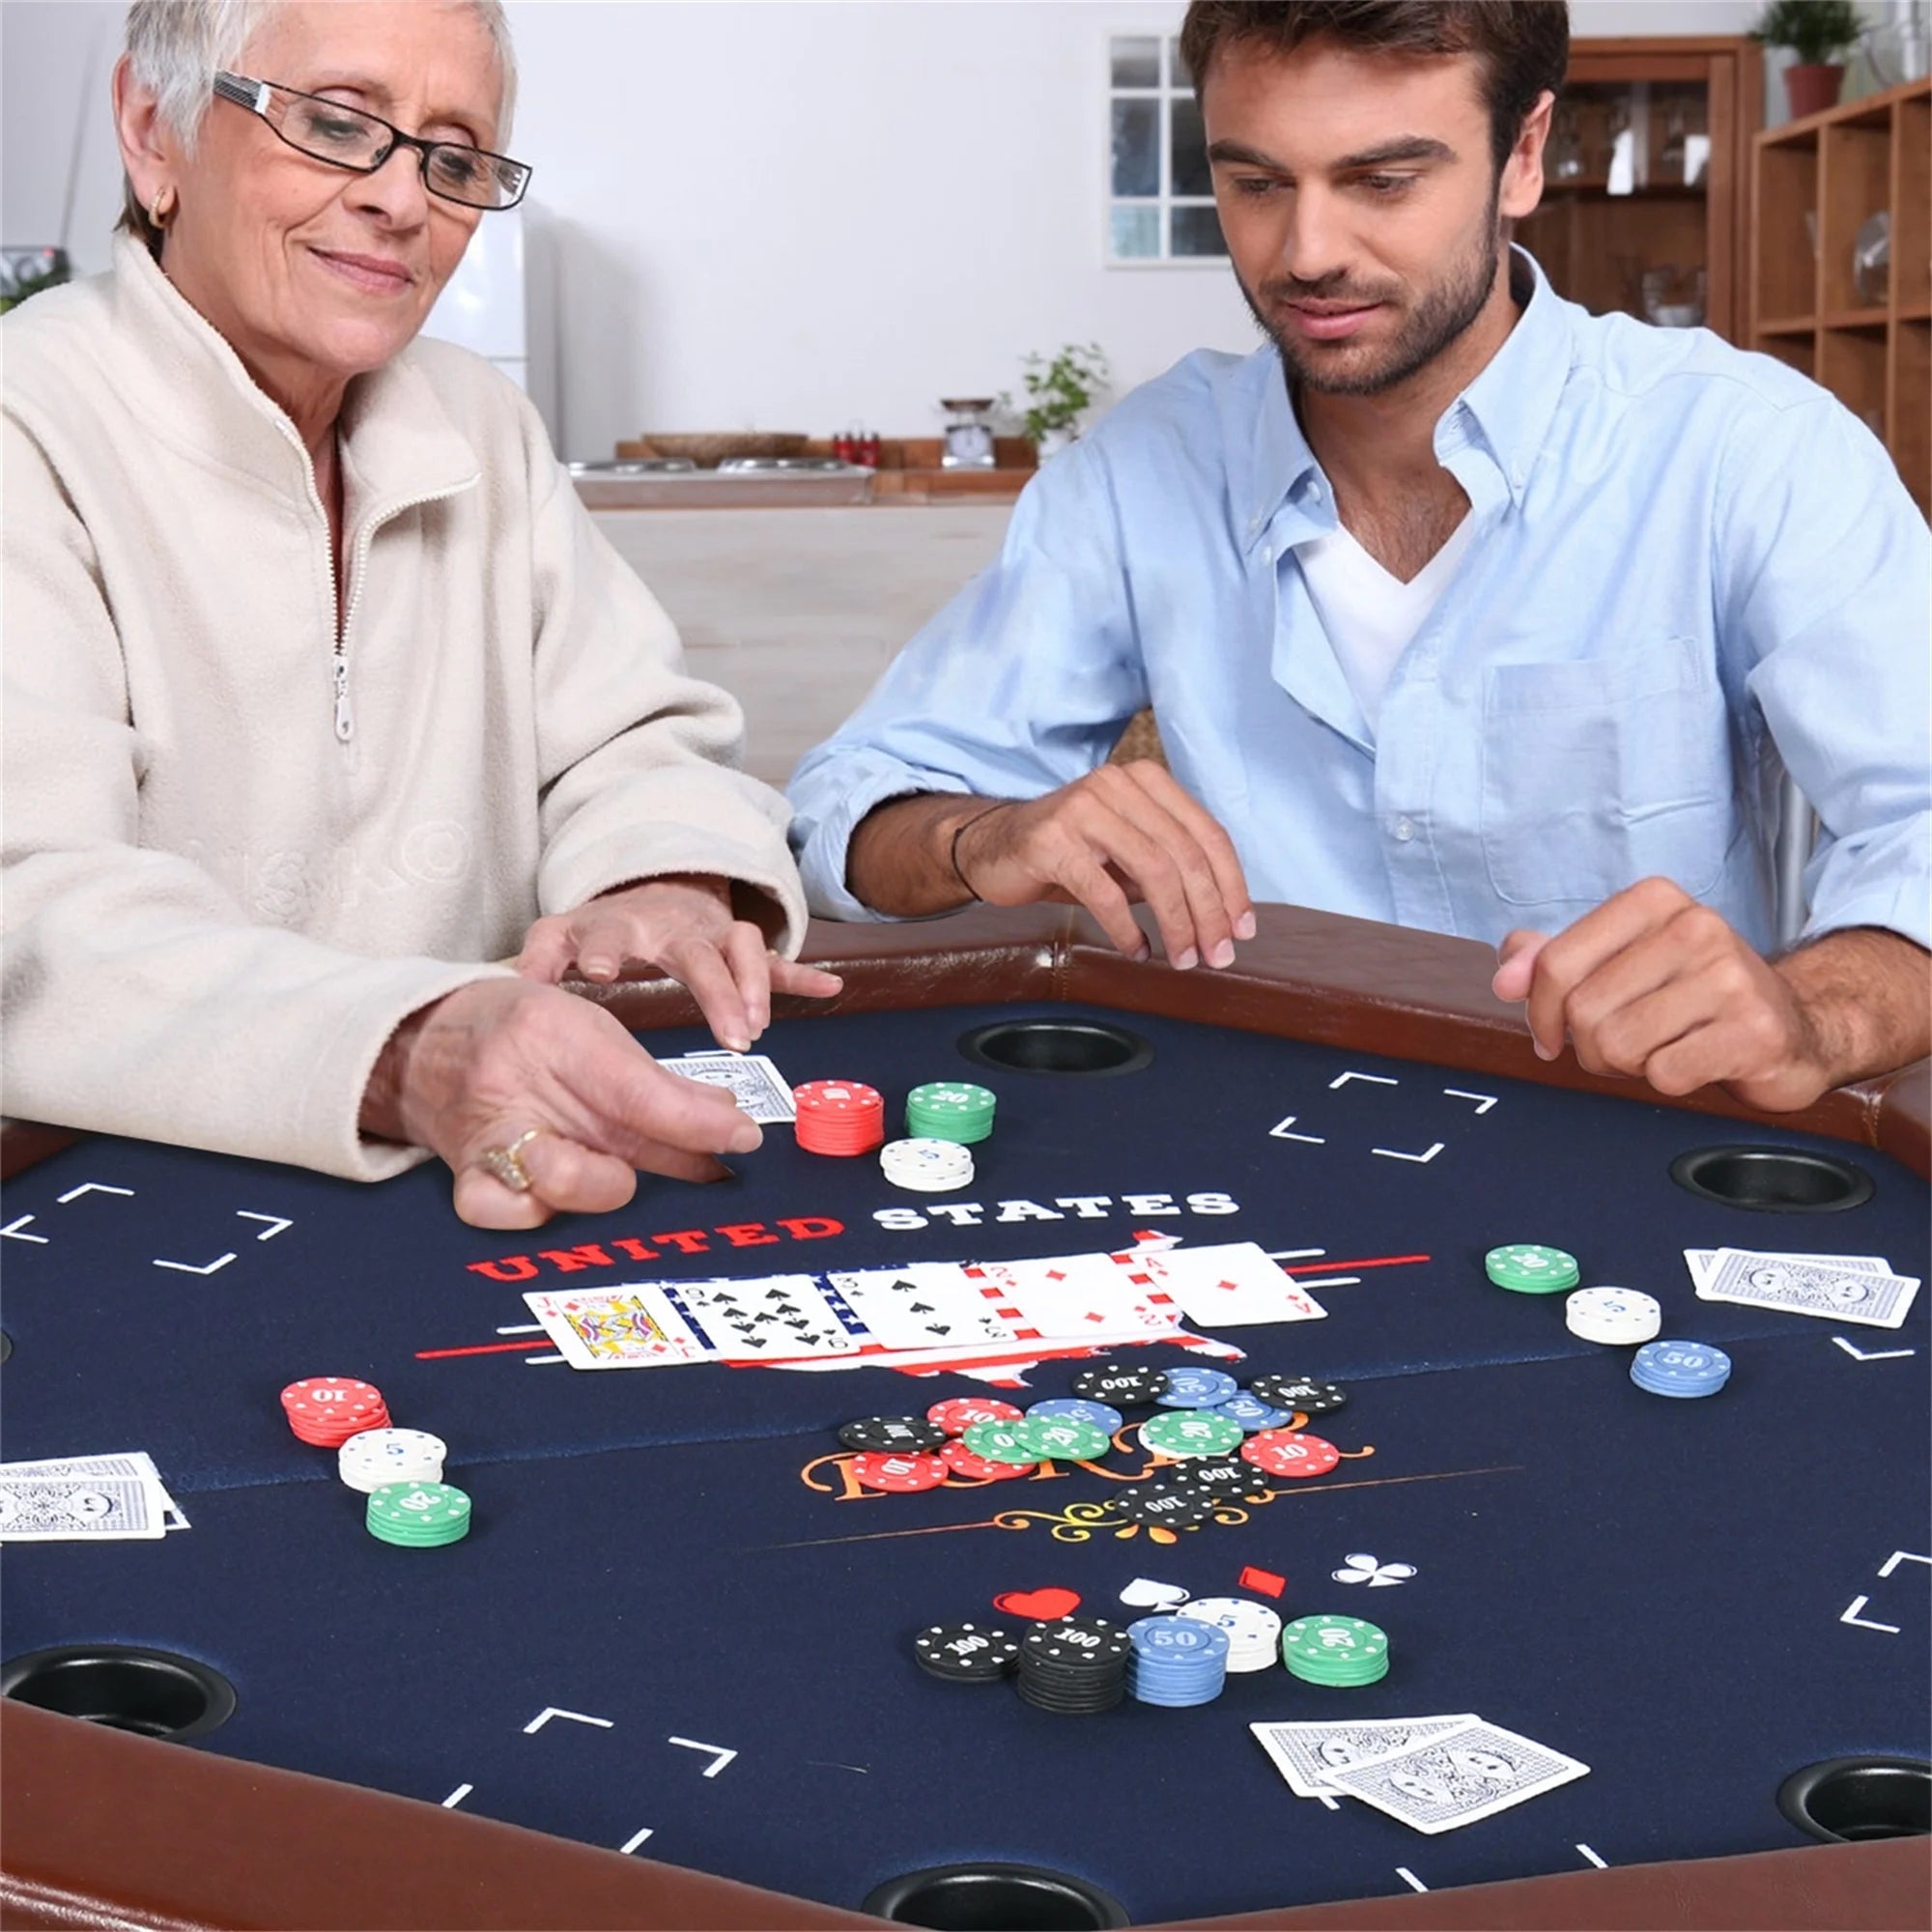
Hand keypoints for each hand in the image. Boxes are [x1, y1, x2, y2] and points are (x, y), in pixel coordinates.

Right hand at [363, 977, 765, 1229]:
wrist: (417, 1041)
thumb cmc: (517, 1032)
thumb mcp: (588, 1030)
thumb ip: (657, 1081)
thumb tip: (726, 1122)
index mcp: (550, 1032)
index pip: (637, 1092)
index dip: (699, 1123)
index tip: (745, 1138)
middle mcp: (513, 1088)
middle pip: (609, 1144)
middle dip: (666, 1160)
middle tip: (694, 1162)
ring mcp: (486, 1139)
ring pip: (560, 1185)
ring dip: (607, 1188)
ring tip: (619, 1175)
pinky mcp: (468, 1181)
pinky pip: (511, 1215)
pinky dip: (546, 1215)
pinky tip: (565, 1202)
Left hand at [515, 874, 841, 1050]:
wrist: (655, 892)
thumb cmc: (604, 928)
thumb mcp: (562, 933)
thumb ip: (538, 955)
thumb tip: (512, 983)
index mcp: (623, 923)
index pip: (611, 930)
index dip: (605, 948)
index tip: (599, 971)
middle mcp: (674, 927)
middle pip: (697, 953)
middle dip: (715, 991)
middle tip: (730, 1034)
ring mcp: (714, 936)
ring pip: (745, 952)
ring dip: (755, 988)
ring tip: (759, 1028)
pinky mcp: (740, 949)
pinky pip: (776, 961)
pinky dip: (802, 974)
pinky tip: (831, 987)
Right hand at [953, 763, 1255, 968]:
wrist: (994, 847)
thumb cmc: (1070, 854)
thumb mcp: (1129, 852)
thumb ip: (1172, 868)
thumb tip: (1222, 917)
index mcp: (1146, 781)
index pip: (1208, 833)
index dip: (1232, 885)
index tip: (1242, 928)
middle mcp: (1118, 784)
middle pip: (1186, 854)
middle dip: (1209, 912)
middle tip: (1217, 955)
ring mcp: (1084, 808)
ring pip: (1154, 871)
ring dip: (1176, 924)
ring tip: (1182, 959)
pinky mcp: (1052, 840)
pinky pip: (1104, 892)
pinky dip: (1127, 928)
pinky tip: (1136, 949)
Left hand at [1490, 877, 1833, 1109]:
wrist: (1796, 1025)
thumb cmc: (1696, 995)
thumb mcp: (1621, 962)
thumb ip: (1551, 960)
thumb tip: (1506, 975)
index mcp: (1653, 901)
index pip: (1554, 963)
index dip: (1541, 1011)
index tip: (1552, 1032)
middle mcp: (1695, 927)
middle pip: (1583, 1011)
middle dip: (1589, 1045)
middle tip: (1624, 1043)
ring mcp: (1730, 977)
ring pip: (1618, 1045)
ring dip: (1627, 1065)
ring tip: (1660, 1049)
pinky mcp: (1754, 1031)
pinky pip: (1664, 1074)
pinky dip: (1668, 1080)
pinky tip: (1695, 1061)